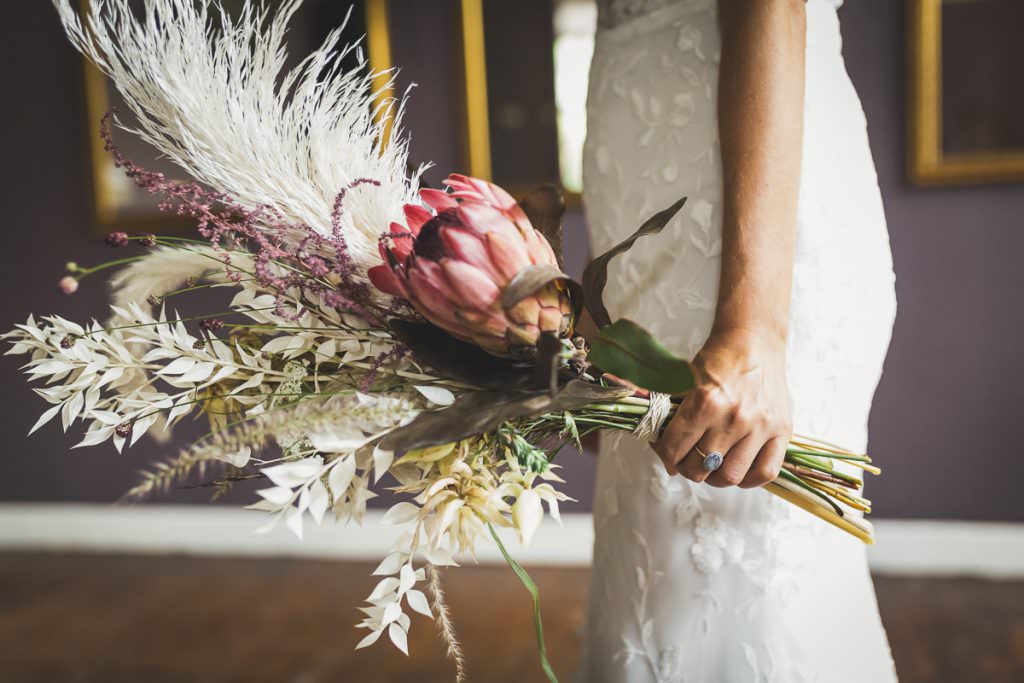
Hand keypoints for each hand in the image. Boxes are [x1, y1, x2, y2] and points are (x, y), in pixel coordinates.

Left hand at [651, 330, 791, 487]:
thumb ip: (670, 414)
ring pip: (730, 476)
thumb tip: (664, 452)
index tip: (667, 453)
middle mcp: (733, 417)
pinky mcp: (782, 430)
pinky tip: (737, 470)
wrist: (753, 340)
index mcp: (705, 402)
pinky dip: (749, 480)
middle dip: (687, 468)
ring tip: (711, 466)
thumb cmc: (717, 360)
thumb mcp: (684, 380)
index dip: (665, 455)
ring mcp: (760, 426)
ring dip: (715, 477)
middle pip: (700, 467)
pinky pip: (765, 473)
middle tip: (687, 460)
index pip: (674, 449)